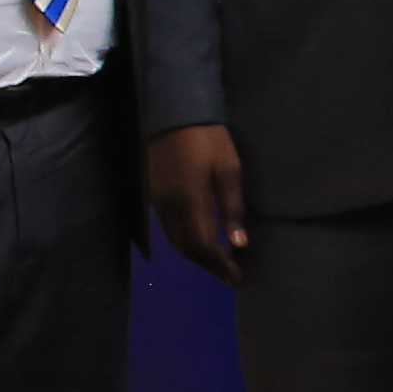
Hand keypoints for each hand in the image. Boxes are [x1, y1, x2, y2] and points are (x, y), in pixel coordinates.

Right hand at [143, 125, 247, 279]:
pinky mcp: (154, 195)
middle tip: (229, 276)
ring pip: (174, 240)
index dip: (219, 264)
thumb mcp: (228, 169)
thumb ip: (232, 207)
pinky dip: (185, 241)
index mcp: (189, 202)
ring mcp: (157, 202)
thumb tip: (239, 243)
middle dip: (207, 265)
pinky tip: (199, 242)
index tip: (237, 277)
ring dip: (195, 255)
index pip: (202, 245)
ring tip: (218, 264)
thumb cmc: (207, 139)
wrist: (172, 114)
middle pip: (185, 247)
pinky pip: (168, 227)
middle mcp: (168, 207)